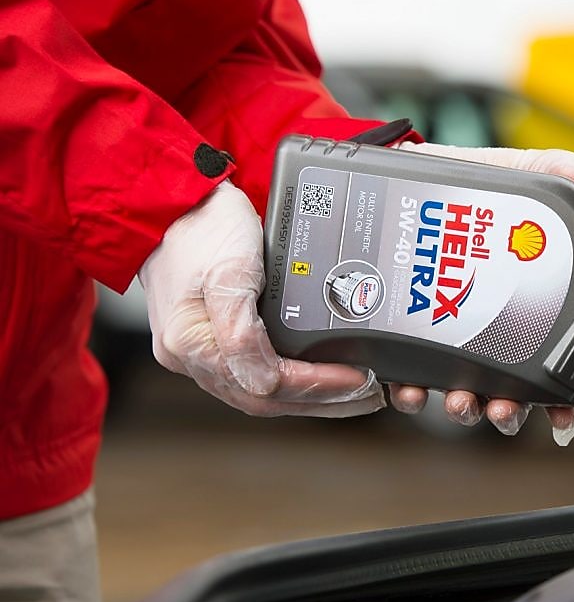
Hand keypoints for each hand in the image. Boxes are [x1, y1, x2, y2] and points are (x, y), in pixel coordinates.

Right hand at [139, 182, 384, 415]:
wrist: (178, 199)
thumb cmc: (202, 226)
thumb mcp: (229, 271)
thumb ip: (241, 333)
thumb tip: (265, 383)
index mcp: (191, 343)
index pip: (267, 385)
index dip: (319, 387)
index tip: (359, 378)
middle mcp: (190, 356)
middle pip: (266, 400)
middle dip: (322, 402)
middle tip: (367, 395)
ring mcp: (198, 350)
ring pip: (261, 392)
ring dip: (308, 397)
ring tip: (352, 392)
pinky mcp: (210, 338)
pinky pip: (255, 372)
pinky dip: (290, 380)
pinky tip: (317, 375)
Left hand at [388, 142, 573, 444]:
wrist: (398, 172)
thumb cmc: (463, 180)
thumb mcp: (513, 173)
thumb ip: (557, 173)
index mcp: (523, 302)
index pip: (550, 365)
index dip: (560, 400)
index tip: (562, 416)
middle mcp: (485, 327)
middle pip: (506, 390)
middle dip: (506, 410)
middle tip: (501, 408)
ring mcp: (442, 334)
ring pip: (458, 390)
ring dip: (462, 407)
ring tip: (458, 401)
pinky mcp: (399, 331)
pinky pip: (404, 374)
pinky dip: (407, 389)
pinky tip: (408, 387)